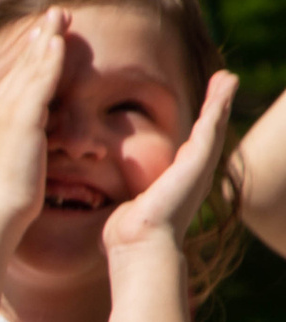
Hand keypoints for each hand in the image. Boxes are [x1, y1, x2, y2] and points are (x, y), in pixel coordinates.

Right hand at [0, 9, 64, 243]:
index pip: (6, 79)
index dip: (23, 56)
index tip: (38, 36)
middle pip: (18, 65)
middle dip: (38, 37)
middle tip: (55, 14)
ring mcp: (6, 113)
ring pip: (30, 67)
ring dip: (47, 38)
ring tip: (62, 15)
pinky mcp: (23, 119)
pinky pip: (40, 82)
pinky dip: (50, 59)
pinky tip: (60, 40)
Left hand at [106, 69, 238, 255]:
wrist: (139, 245)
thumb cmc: (125, 235)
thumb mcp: (123, 207)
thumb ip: (119, 200)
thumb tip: (94, 202)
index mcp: (176, 182)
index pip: (190, 147)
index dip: (196, 126)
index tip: (200, 107)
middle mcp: (192, 174)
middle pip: (208, 132)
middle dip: (215, 107)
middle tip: (223, 80)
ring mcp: (198, 167)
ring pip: (214, 125)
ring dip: (221, 100)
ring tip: (228, 76)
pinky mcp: (199, 161)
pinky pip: (212, 126)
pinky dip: (220, 104)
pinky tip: (227, 83)